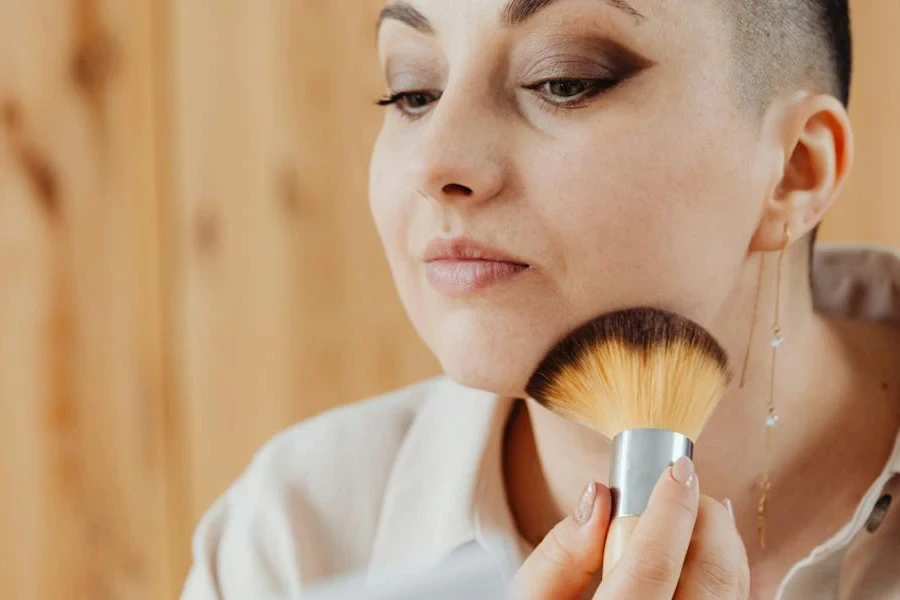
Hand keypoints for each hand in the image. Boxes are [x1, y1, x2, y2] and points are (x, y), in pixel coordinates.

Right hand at [510, 457, 749, 598]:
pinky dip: (723, 579)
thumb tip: (600, 498)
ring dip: (722, 549)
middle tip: (686, 486)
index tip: (676, 469)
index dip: (670, 509)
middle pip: (711, 579)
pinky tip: (704, 561)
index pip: (651, 565)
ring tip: (697, 516)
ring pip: (732, 595)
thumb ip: (559, 556)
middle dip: (708, 520)